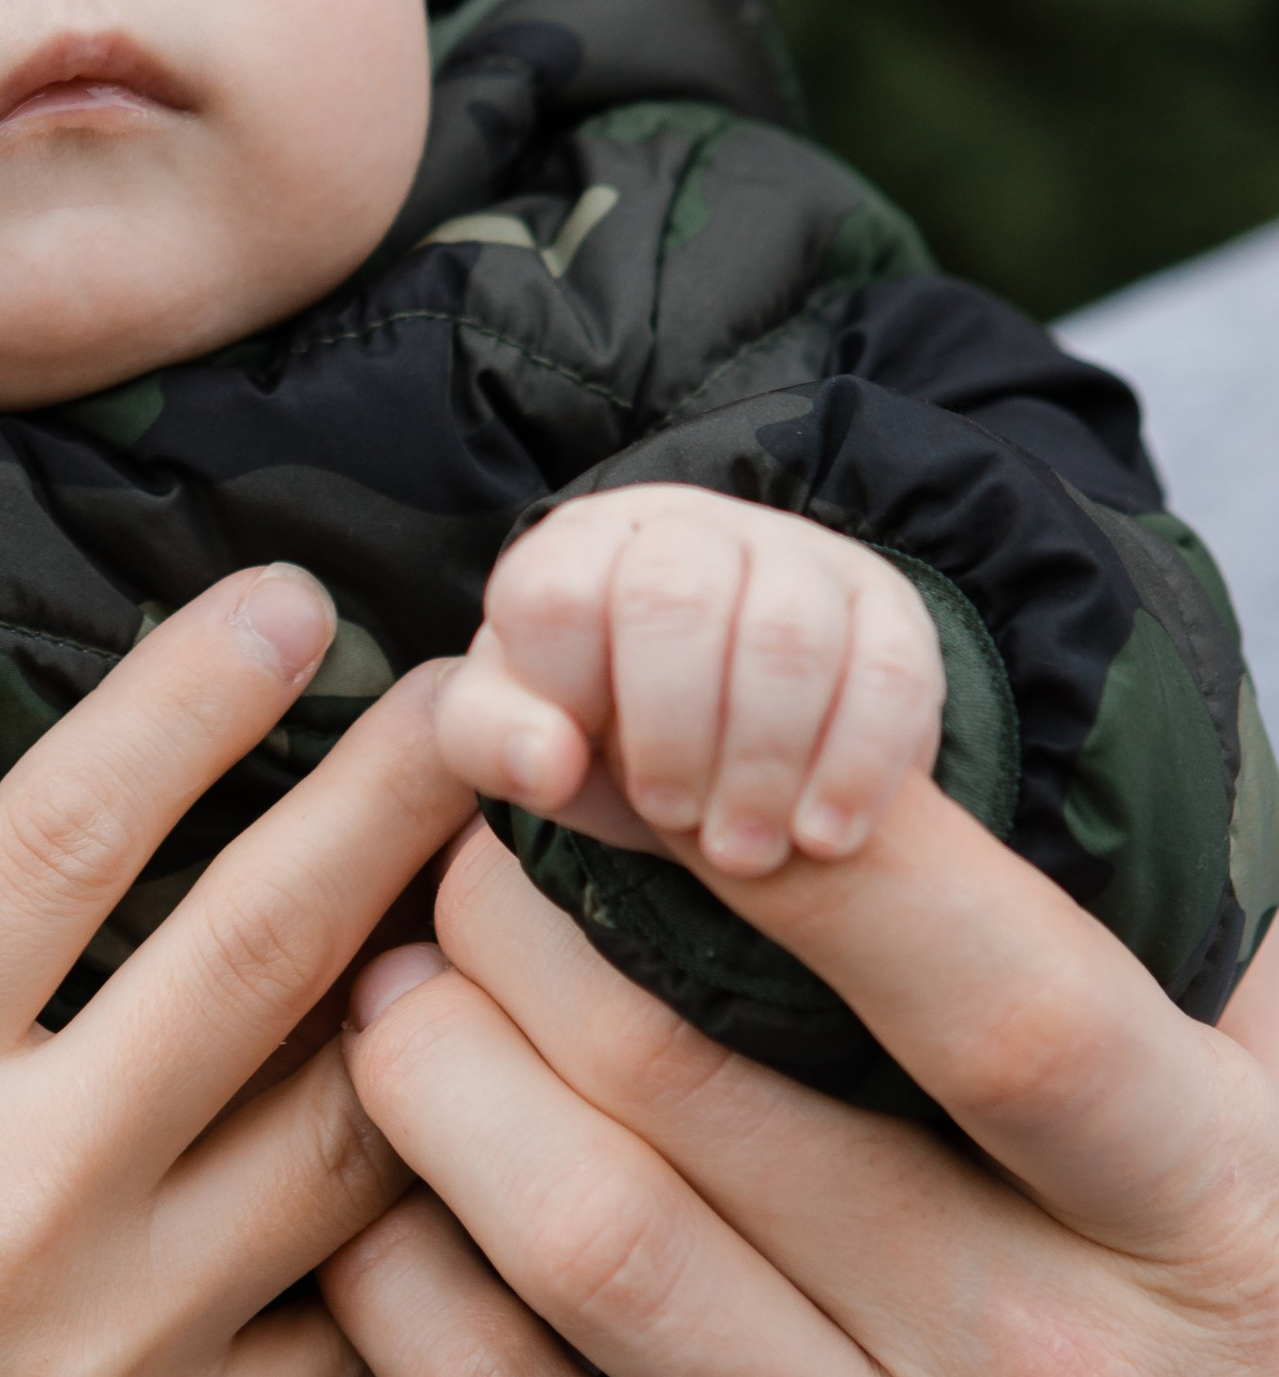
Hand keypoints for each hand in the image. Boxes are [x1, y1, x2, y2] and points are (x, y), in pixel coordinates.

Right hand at [0, 564, 474, 1376]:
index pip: (62, 833)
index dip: (192, 695)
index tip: (297, 599)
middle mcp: (13, 1194)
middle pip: (259, 953)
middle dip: (393, 801)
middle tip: (500, 694)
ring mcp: (117, 1344)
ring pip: (349, 1132)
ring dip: (453, 999)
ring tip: (534, 892)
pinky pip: (360, 1336)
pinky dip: (445, 1236)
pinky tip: (528, 1149)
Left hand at [329, 741, 1278, 1376]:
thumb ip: (1229, 1046)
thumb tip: (1179, 839)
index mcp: (1205, 1230)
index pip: (990, 991)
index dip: (797, 849)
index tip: (638, 737)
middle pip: (708, 1087)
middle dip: (528, 930)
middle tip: (446, 854)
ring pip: (581, 1235)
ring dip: (436, 1084)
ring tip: (379, 997)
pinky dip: (402, 1290)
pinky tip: (363, 1210)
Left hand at [439, 485, 945, 877]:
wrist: (727, 740)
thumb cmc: (601, 733)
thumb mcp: (521, 741)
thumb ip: (489, 742)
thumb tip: (544, 761)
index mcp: (581, 544)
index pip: (554, 593)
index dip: (566, 697)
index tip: (580, 770)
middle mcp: (688, 526)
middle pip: (676, 601)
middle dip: (675, 736)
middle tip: (681, 825)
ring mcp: (797, 552)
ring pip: (787, 637)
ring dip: (764, 764)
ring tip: (746, 850)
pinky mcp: (886, 603)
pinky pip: (888, 673)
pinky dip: (855, 769)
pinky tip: (823, 836)